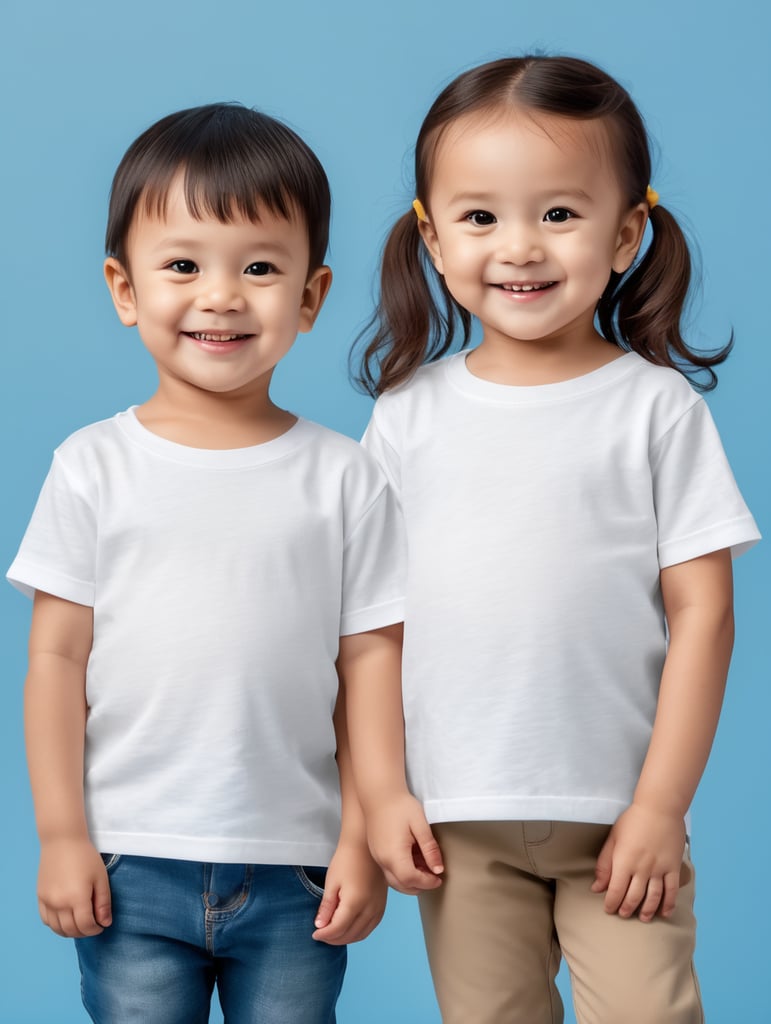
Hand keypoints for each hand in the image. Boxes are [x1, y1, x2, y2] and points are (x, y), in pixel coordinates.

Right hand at [37, 837, 111, 936]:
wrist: (62, 841)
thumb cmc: (85, 857)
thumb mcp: (101, 878)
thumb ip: (103, 902)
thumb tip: (105, 923)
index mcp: (77, 898)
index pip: (86, 925)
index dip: (95, 929)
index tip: (101, 925)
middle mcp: (59, 903)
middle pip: (71, 930)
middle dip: (84, 932)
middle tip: (92, 926)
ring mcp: (47, 901)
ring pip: (57, 928)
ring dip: (70, 932)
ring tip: (80, 924)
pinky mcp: (40, 897)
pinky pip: (46, 920)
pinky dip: (56, 925)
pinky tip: (65, 920)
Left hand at [311, 841, 386, 944]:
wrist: (364, 846)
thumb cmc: (346, 860)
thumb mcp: (332, 882)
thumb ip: (327, 907)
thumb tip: (320, 926)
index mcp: (355, 902)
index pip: (337, 929)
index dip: (324, 934)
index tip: (314, 934)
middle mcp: (369, 909)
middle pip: (349, 934)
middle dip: (333, 938)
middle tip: (321, 934)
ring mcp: (378, 908)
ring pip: (361, 934)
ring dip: (346, 938)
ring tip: (333, 934)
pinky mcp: (382, 906)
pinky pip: (371, 927)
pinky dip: (358, 933)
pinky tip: (348, 929)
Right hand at [366, 792, 443, 894]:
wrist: (379, 793)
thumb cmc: (400, 805)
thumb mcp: (420, 825)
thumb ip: (430, 849)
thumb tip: (438, 869)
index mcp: (394, 855)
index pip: (412, 880)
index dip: (428, 882)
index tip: (439, 878)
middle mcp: (382, 860)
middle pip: (402, 885)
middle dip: (420, 885)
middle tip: (434, 876)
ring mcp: (377, 856)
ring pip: (394, 880)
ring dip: (411, 880)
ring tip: (425, 866)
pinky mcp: (376, 852)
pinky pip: (389, 870)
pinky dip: (402, 872)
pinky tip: (413, 858)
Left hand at [591, 804, 685, 921]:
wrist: (660, 808)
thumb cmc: (633, 820)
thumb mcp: (613, 838)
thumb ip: (604, 864)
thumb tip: (597, 887)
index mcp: (624, 861)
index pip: (616, 891)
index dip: (611, 903)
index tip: (609, 909)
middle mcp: (641, 868)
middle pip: (633, 897)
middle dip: (627, 909)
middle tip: (623, 914)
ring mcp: (659, 869)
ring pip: (653, 897)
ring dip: (647, 911)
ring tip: (643, 918)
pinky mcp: (673, 867)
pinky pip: (671, 891)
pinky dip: (668, 904)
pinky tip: (664, 912)